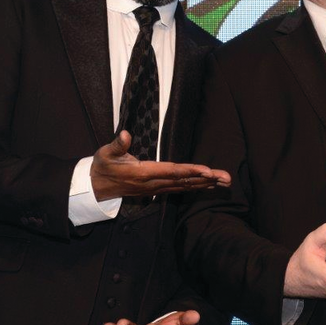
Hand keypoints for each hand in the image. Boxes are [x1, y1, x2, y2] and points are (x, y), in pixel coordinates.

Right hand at [90, 131, 230, 200]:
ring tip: (226, 182)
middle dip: (207, 179)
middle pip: (185, 181)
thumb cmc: (103, 167)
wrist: (98, 186)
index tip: (208, 171)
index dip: (191, 171)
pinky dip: (197, 186)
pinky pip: (182, 188)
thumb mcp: (105, 154)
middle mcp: (154, 184)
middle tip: (227, 178)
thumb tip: (126, 134)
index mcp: (144, 174)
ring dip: (207, 184)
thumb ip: (117, 144)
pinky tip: (210, 185)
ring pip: (186, 186)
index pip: (172, 172)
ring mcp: (158, 189)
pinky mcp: (159, 189)